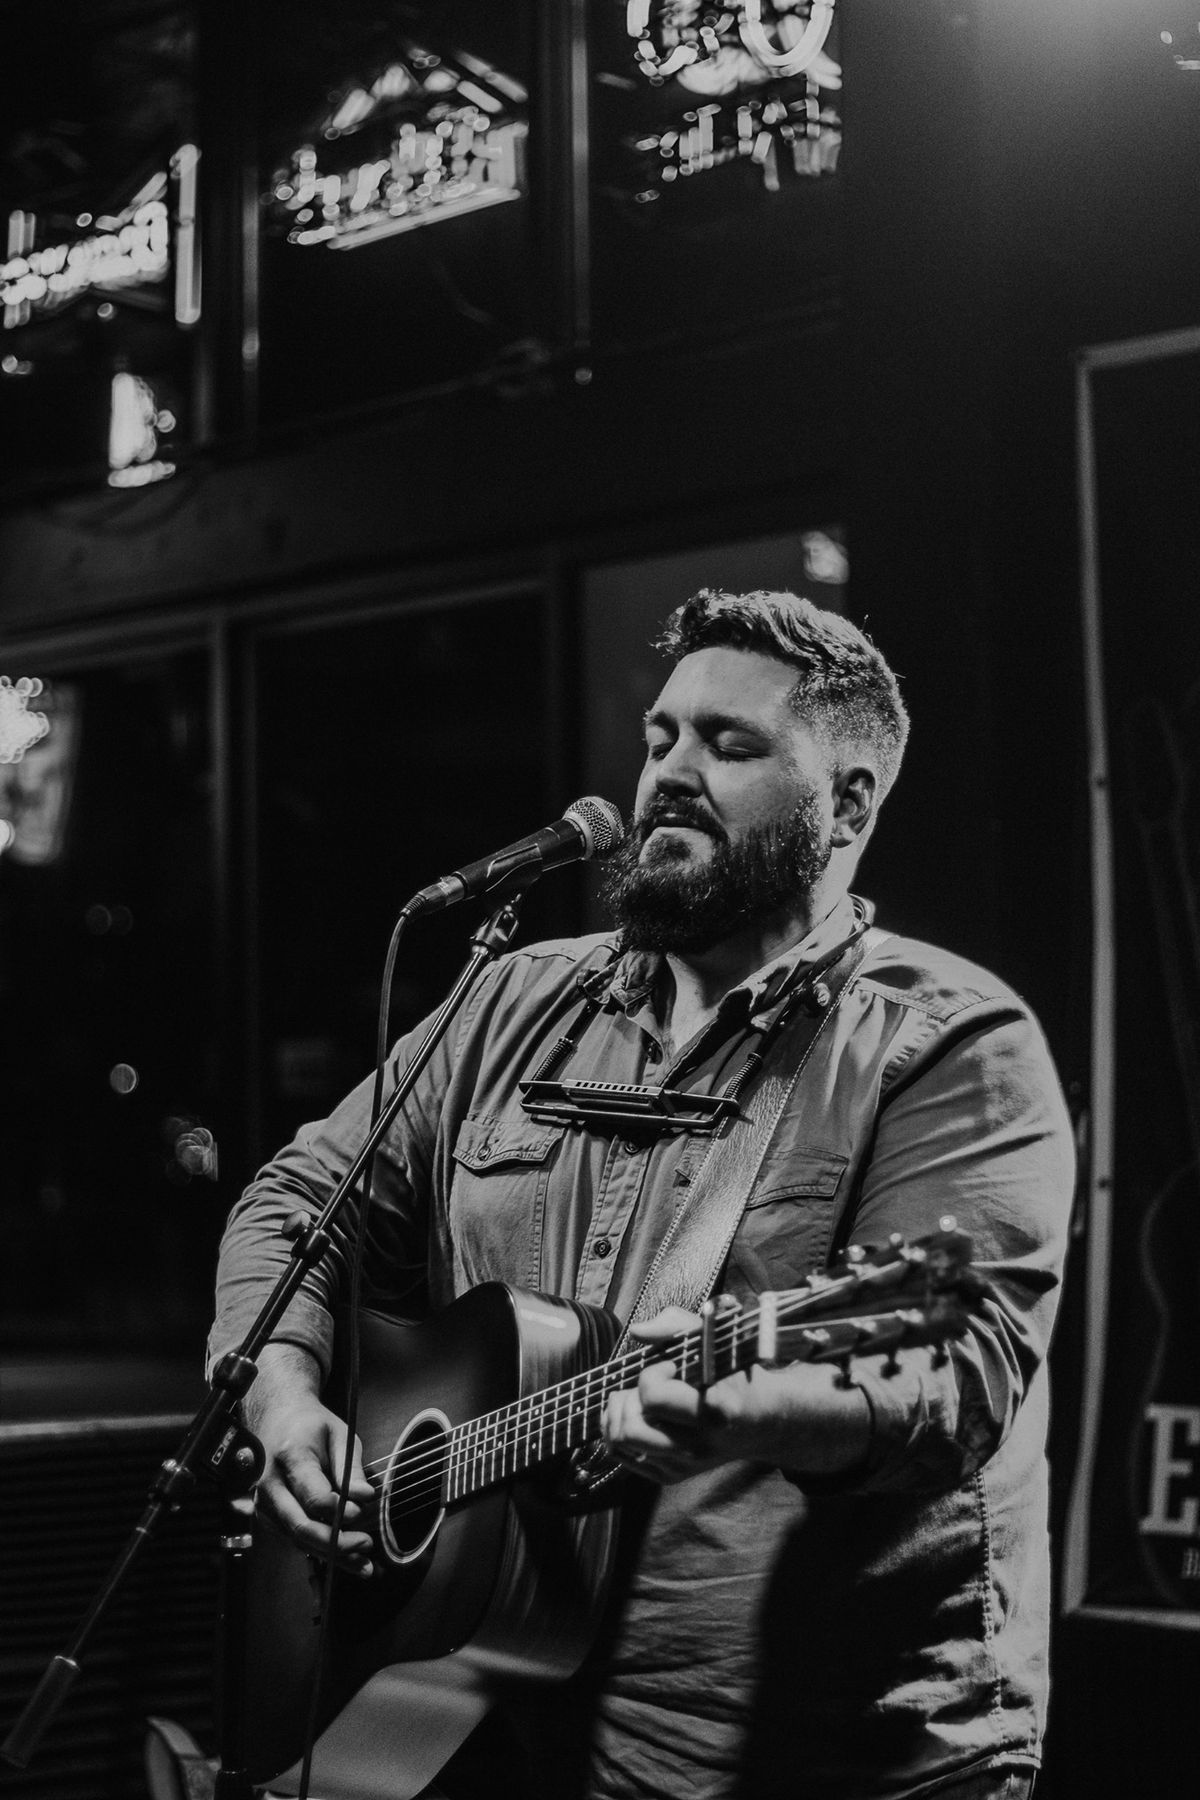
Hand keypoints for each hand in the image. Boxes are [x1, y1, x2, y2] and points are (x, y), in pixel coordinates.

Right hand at [242, 1343, 376, 1576]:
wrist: (277, 1419)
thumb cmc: (310, 1425)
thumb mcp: (338, 1434)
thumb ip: (350, 1467)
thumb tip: (365, 1498)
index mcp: (290, 1457)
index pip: (313, 1496)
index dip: (338, 1510)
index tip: (360, 1511)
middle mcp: (271, 1485)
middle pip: (301, 1526)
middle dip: (336, 1542)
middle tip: (366, 1544)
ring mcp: (265, 1504)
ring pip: (298, 1539)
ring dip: (332, 1555)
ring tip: (364, 1565)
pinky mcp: (269, 1517)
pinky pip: (296, 1539)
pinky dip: (322, 1551)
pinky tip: (347, 1559)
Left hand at [601, 1306, 872, 1484]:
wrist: (766, 1419)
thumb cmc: (737, 1373)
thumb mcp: (715, 1340)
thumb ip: (675, 1327)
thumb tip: (638, 1331)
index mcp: (712, 1410)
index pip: (652, 1397)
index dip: (652, 1374)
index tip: (671, 1367)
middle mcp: (697, 1445)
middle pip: (629, 1429)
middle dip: (626, 1400)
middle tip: (646, 1387)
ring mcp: (684, 1464)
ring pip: (621, 1445)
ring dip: (618, 1417)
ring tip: (635, 1401)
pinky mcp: (674, 1475)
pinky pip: (625, 1459)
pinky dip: (619, 1435)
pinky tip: (636, 1416)